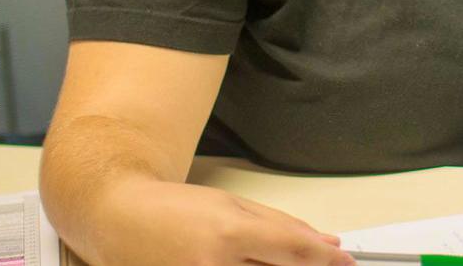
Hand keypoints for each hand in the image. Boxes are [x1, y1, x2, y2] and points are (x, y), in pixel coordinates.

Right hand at [82, 177, 350, 265]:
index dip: (326, 260)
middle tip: (319, 264)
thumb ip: (283, 226)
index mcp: (229, 233)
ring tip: (262, 258)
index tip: (345, 262)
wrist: (116, 217)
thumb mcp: (233, 203)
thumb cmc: (173, 208)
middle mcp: (212, 265)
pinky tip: (245, 265)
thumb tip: (326, 243)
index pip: (294, 251)